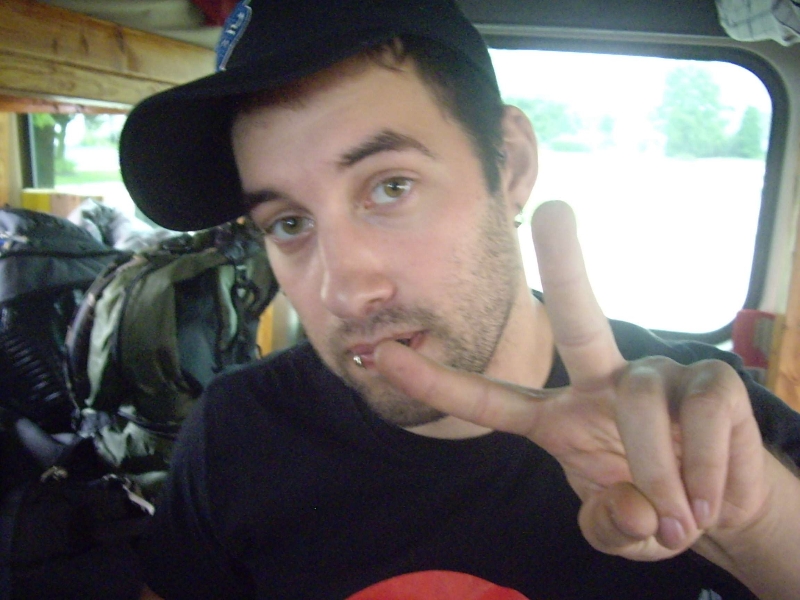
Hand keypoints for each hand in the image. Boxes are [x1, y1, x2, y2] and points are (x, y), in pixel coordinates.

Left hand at [373, 200, 770, 562]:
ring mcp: (658, 376)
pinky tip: (712, 499)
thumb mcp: (620, 533)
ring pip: (641, 399)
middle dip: (564, 264)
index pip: (490, 400)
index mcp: (558, 420)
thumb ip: (610, 528)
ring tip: (679, 516)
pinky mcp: (710, 383)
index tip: (381, 354)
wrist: (725, 509)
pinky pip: (704, 421)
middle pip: (575, 319)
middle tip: (555, 210)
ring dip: (658, 468)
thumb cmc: (652, 510)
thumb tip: (636, 509)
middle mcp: (603, 382)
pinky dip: (708, 473)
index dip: (437, 380)